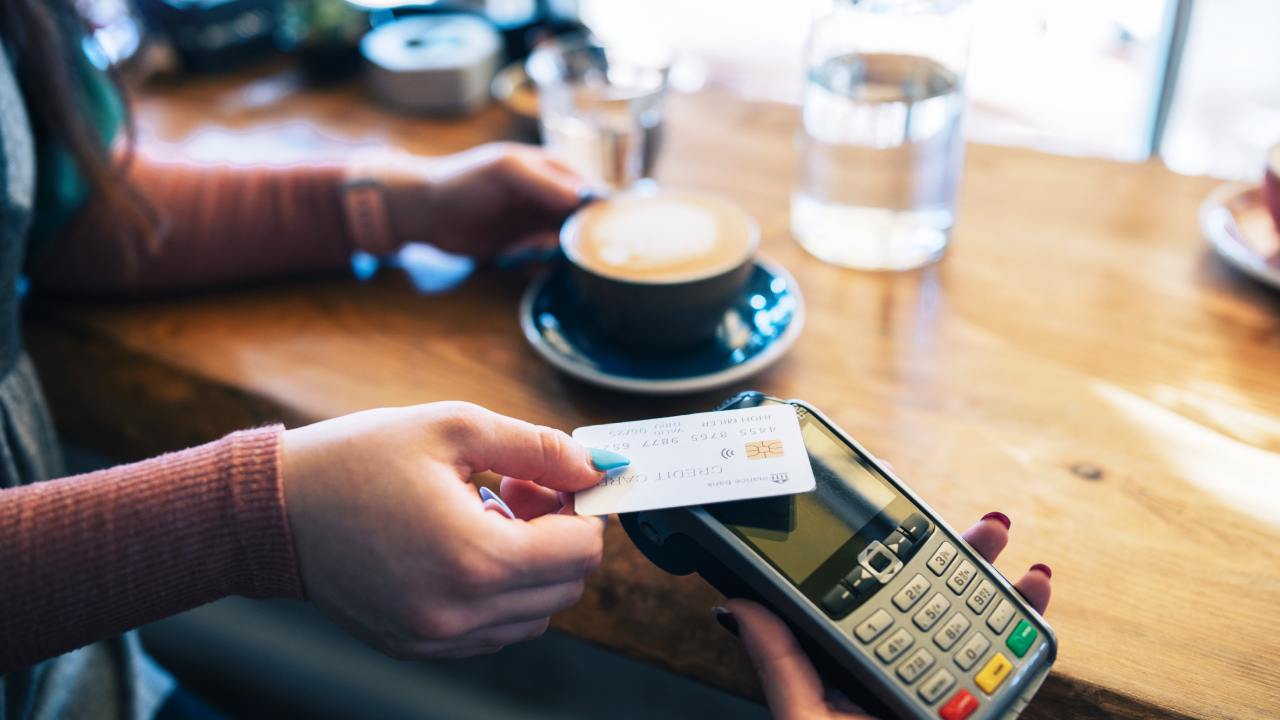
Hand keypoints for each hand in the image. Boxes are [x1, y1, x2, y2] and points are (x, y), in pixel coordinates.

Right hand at [280, 402, 606, 658]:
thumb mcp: (453, 428)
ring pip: (533, 614)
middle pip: (565, 587)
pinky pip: (492, 631)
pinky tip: (460, 545)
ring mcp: (436, 637)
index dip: (580, 506)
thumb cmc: (356, 460)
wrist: (272, 510)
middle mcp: (459, 613)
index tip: (553, 477)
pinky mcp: (416, 646)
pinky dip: (496, 591)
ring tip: (482, 515)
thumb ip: (537, 447)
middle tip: (514, 488)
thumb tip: (596, 466)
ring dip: (529, 564)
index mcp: (475, 559)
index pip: (582, 550)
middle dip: (557, 532)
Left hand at [375, 143, 590, 258]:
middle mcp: (558, 196)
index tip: (585, 233)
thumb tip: (589, 200)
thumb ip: (549, 184)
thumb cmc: (466, 181)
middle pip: (589, 223)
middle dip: (573, 240)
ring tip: (519, 246)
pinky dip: (536, 263)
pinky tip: (512, 254)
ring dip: (549, 252)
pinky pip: (550, 259)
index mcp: (560, 169)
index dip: (599, 214)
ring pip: (570, 245)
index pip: (597, 192)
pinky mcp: (530, 246)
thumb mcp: (509, 173)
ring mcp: (544, 222)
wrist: (428, 212)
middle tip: (540, 242)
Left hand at [725, 513, 1052, 719]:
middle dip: (944, 545)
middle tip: (946, 507)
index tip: (881, 498)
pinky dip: (1027, 618)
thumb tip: (737, 606)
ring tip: (996, 529)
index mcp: (850, 660)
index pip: (860, 591)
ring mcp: (943, 682)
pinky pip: (1008, 657)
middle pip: (923, 591)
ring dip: (989, 567)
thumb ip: (779, 666)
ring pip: (969, 612)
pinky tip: (1036, 585)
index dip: (872, 542)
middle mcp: (897, 663)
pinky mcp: (979, 703)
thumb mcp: (807, 718)